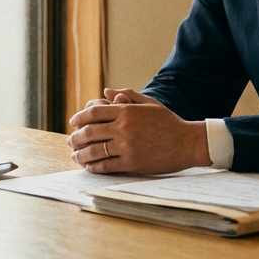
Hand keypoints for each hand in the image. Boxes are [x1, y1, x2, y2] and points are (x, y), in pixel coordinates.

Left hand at [66, 88, 210, 174]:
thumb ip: (127, 96)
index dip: (79, 118)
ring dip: (80, 154)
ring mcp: (127, 146)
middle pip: (89, 132)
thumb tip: (106, 91)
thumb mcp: (149, 103)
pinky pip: (106, 166)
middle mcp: (123, 128)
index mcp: (126, 111)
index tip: (73, 123)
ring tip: (75, 156)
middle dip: (75, 138)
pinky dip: (94, 167)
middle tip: (70, 141)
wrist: (187, 143)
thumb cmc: (169, 122)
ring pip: (94, 151)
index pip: (93, 112)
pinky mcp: (132, 163)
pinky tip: (90, 167)